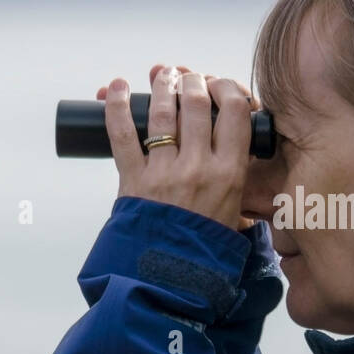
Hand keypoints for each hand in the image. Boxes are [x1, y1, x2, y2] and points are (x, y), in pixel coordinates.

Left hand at [96, 65, 258, 231]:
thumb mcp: (236, 210)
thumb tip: (237, 148)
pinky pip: (122, 134)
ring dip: (162, 86)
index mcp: (230, 173)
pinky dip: (115, 106)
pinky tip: (116, 87)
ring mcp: (164, 172)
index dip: (227, 88)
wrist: (171, 278)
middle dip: (192, 82)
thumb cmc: (204, 247)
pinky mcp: (134, 180)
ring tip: (162, 74)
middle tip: (189, 79)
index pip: (236, 111)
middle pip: (196, 104)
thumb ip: (236, 178)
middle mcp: (198, 167)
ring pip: (162, 112)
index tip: (220, 85)